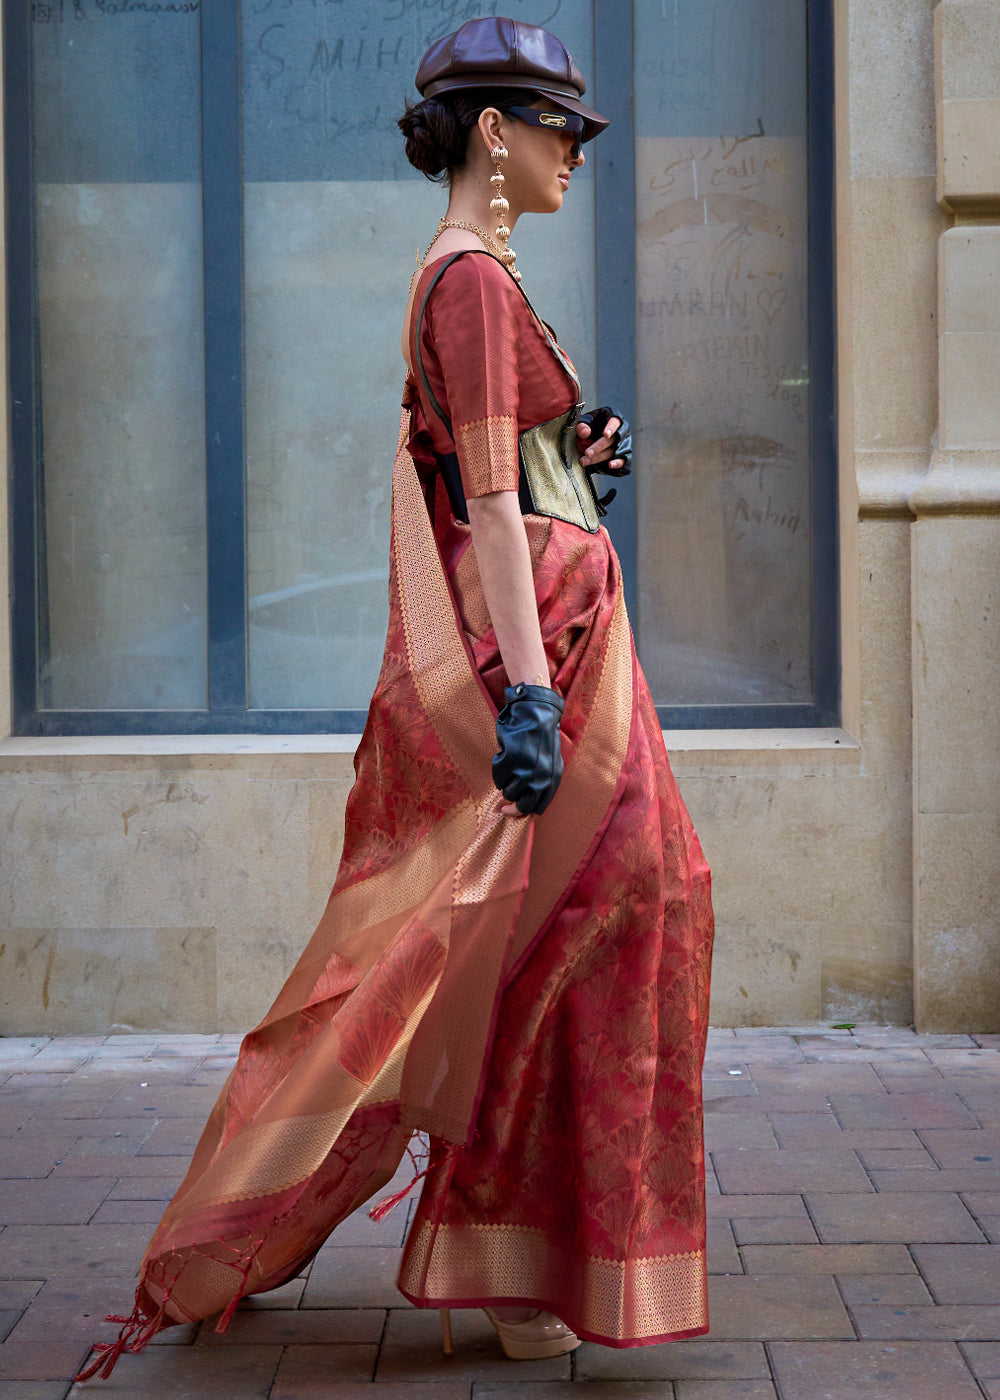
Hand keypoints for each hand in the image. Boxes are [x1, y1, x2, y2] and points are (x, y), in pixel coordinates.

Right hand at [492, 683, 564, 816]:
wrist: (535, 713)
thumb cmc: (540, 737)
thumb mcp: (550, 762)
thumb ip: (542, 782)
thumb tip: (527, 799)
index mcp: (552, 779)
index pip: (538, 807)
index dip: (524, 810)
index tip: (515, 808)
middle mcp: (540, 778)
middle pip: (522, 806)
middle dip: (511, 807)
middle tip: (503, 807)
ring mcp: (525, 770)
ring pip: (508, 792)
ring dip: (505, 783)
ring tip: (509, 768)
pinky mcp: (511, 760)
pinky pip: (498, 777)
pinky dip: (498, 769)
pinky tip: (503, 756)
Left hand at [576, 406, 632, 476]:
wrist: (591, 439)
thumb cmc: (589, 427)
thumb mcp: (584, 423)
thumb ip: (582, 426)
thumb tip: (585, 432)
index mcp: (613, 418)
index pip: (614, 422)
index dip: (611, 428)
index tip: (606, 435)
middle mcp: (622, 431)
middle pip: (613, 439)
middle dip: (599, 447)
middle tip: (587, 453)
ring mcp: (625, 444)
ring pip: (615, 452)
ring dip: (600, 457)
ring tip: (586, 461)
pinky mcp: (624, 456)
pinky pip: (623, 461)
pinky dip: (617, 463)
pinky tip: (610, 465)